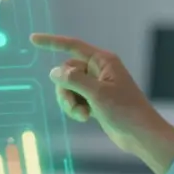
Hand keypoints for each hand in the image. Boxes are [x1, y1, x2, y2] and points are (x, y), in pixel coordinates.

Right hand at [30, 33, 173, 173]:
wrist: (140, 134)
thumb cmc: (124, 111)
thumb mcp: (97, 94)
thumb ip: (74, 80)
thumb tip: (54, 72)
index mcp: (103, 61)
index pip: (72, 46)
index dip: (52, 42)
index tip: (33, 39)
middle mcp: (99, 70)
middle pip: (67, 72)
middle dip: (65, 90)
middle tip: (74, 106)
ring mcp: (96, 85)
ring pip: (69, 87)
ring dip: (70, 102)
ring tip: (82, 115)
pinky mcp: (95, 100)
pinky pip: (75, 99)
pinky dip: (76, 108)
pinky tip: (87, 118)